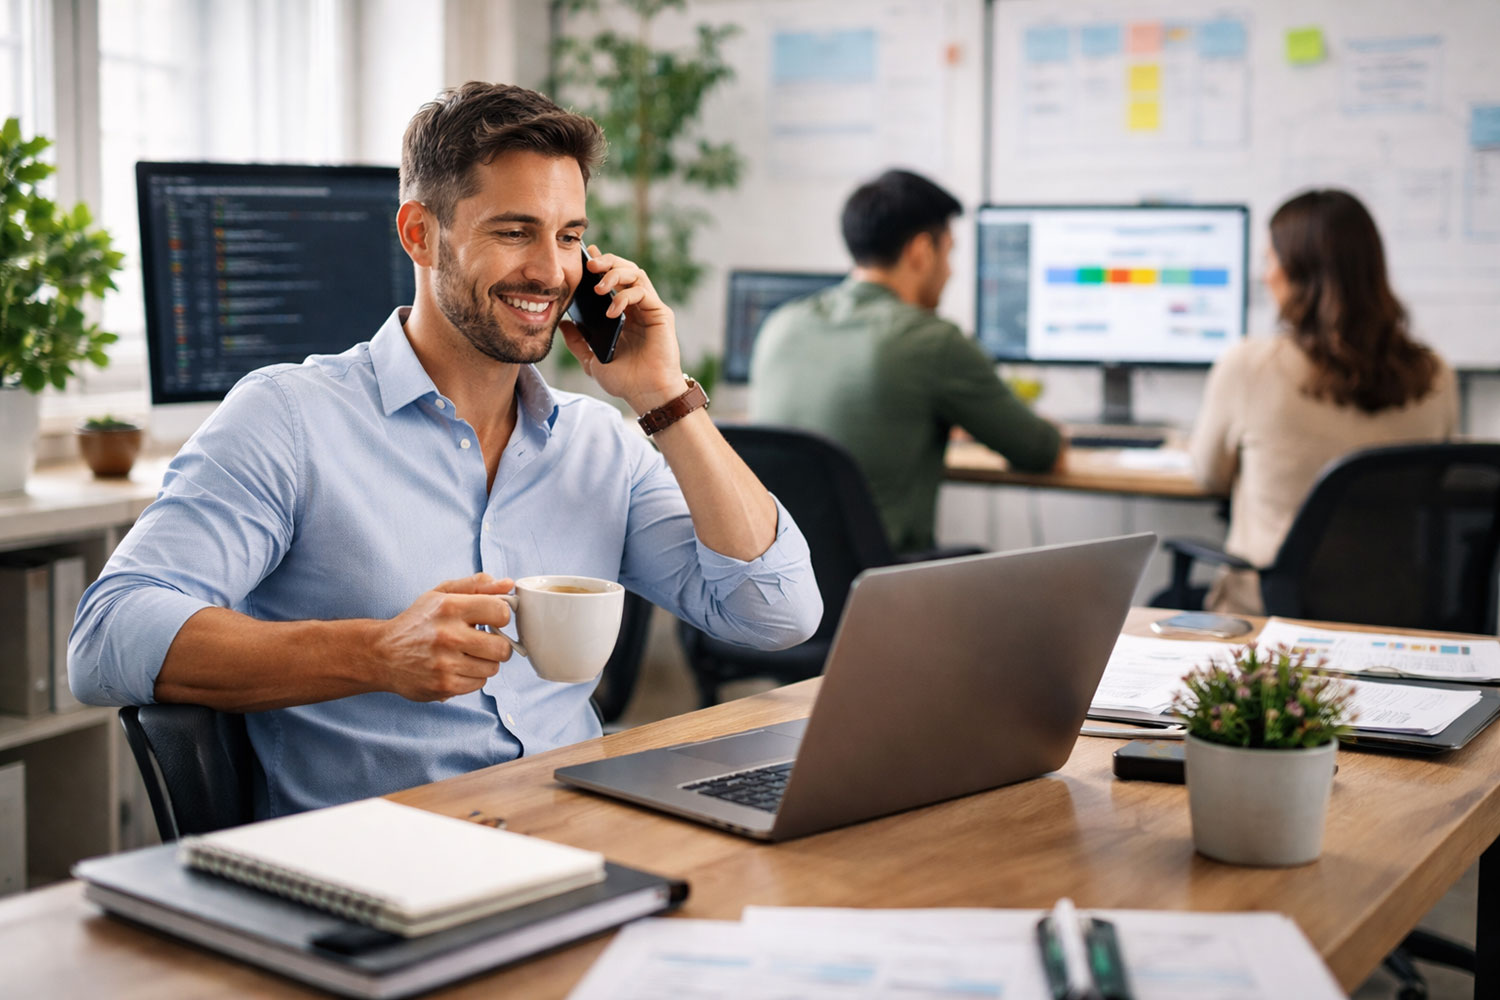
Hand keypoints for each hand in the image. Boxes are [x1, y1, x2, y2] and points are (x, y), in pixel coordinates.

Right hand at [373, 574, 516, 701]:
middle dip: (497, 644)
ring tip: (467, 654)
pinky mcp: (443, 686)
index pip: (500, 612)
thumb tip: (508, 584)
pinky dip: (473, 677)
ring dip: (485, 662)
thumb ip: (476, 586)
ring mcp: (445, 663)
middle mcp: (447, 635)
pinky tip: (458, 667)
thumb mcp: (441, 595)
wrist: (381, 654)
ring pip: (493, 668)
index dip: (502, 615)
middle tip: (484, 641)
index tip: (493, 619)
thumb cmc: (416, 622)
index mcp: (449, 607)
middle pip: (502, 647)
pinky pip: (479, 684)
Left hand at [559, 246, 684, 414]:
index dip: (600, 264)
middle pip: (625, 269)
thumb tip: (563, 323)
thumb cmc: (625, 380)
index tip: (585, 255)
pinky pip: (643, 292)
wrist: (646, 395)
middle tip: (590, 264)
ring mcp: (649, 309)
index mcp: (622, 313)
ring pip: (636, 273)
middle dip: (607, 261)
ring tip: (598, 286)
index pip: (612, 280)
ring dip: (615, 273)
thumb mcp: (592, 360)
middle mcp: (637, 307)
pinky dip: (625, 296)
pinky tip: (612, 311)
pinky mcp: (660, 314)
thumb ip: (577, 341)